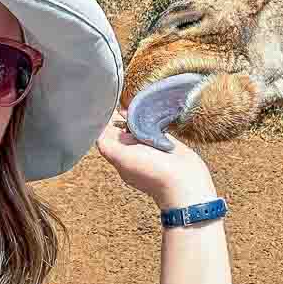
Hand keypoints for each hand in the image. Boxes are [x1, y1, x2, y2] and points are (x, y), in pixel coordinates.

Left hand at [96, 107, 217, 209]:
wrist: (185, 181)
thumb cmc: (152, 172)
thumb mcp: (123, 159)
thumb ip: (107, 145)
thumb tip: (98, 128)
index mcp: (120, 154)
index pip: (107, 134)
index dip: (104, 120)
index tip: (105, 106)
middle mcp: (132, 149)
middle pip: (121, 128)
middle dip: (119, 116)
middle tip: (120, 102)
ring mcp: (149, 145)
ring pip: (137, 125)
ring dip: (136, 114)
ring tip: (134, 104)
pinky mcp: (164, 140)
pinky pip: (154, 124)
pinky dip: (151, 115)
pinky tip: (150, 108)